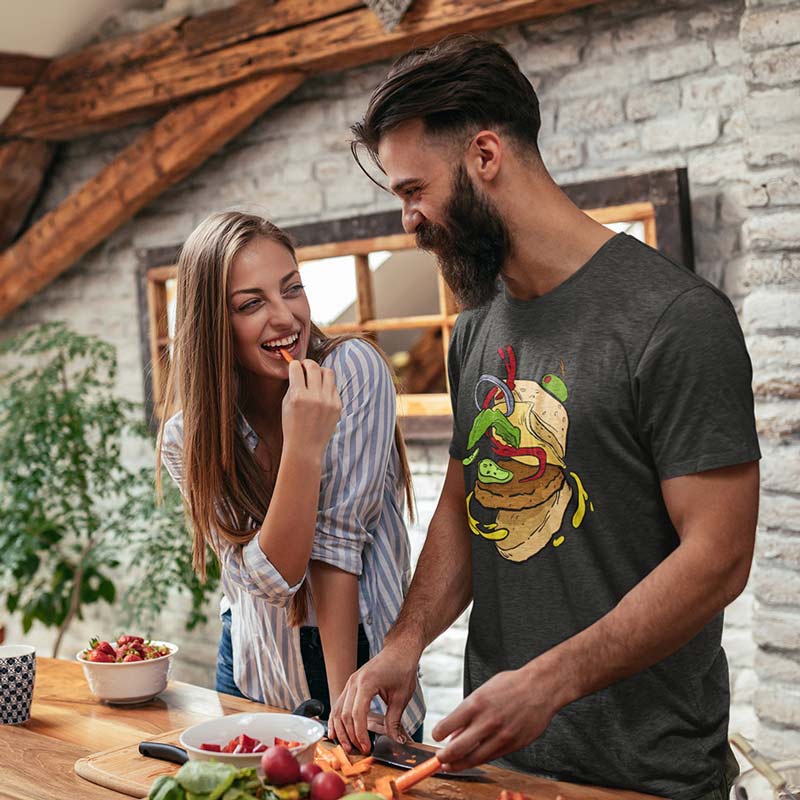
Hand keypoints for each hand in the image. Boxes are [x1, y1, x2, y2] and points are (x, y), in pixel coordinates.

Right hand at [282, 360, 340, 455]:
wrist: (305, 448)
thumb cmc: (292, 426)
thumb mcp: (286, 404)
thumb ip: (293, 385)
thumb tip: (298, 368)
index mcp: (298, 396)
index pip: (297, 368)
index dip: (294, 365)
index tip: (294, 366)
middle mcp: (315, 397)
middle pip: (314, 366)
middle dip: (307, 363)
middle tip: (305, 367)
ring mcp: (328, 401)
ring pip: (328, 372)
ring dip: (320, 371)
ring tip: (315, 378)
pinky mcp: (337, 406)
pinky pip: (333, 387)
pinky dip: (326, 386)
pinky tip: (320, 393)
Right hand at [329, 643, 419, 754]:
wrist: (399, 650)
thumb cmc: (402, 668)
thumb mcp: (401, 696)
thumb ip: (394, 720)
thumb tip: (394, 740)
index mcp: (366, 683)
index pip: (357, 714)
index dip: (360, 734)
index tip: (366, 747)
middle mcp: (354, 682)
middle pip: (345, 714)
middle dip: (350, 735)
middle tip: (358, 751)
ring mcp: (350, 682)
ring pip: (338, 710)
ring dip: (341, 730)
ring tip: (346, 746)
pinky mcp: (351, 684)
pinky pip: (339, 703)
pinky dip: (336, 719)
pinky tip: (335, 732)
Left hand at [433, 665, 561, 771]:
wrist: (540, 688)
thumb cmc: (512, 685)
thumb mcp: (484, 691)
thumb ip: (469, 711)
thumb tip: (455, 730)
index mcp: (475, 703)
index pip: (447, 725)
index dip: (438, 734)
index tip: (436, 736)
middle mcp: (486, 722)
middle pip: (456, 748)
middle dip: (443, 757)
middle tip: (439, 758)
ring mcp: (500, 736)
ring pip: (473, 758)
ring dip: (458, 764)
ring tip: (450, 765)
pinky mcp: (512, 745)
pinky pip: (490, 757)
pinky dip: (478, 760)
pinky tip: (472, 760)